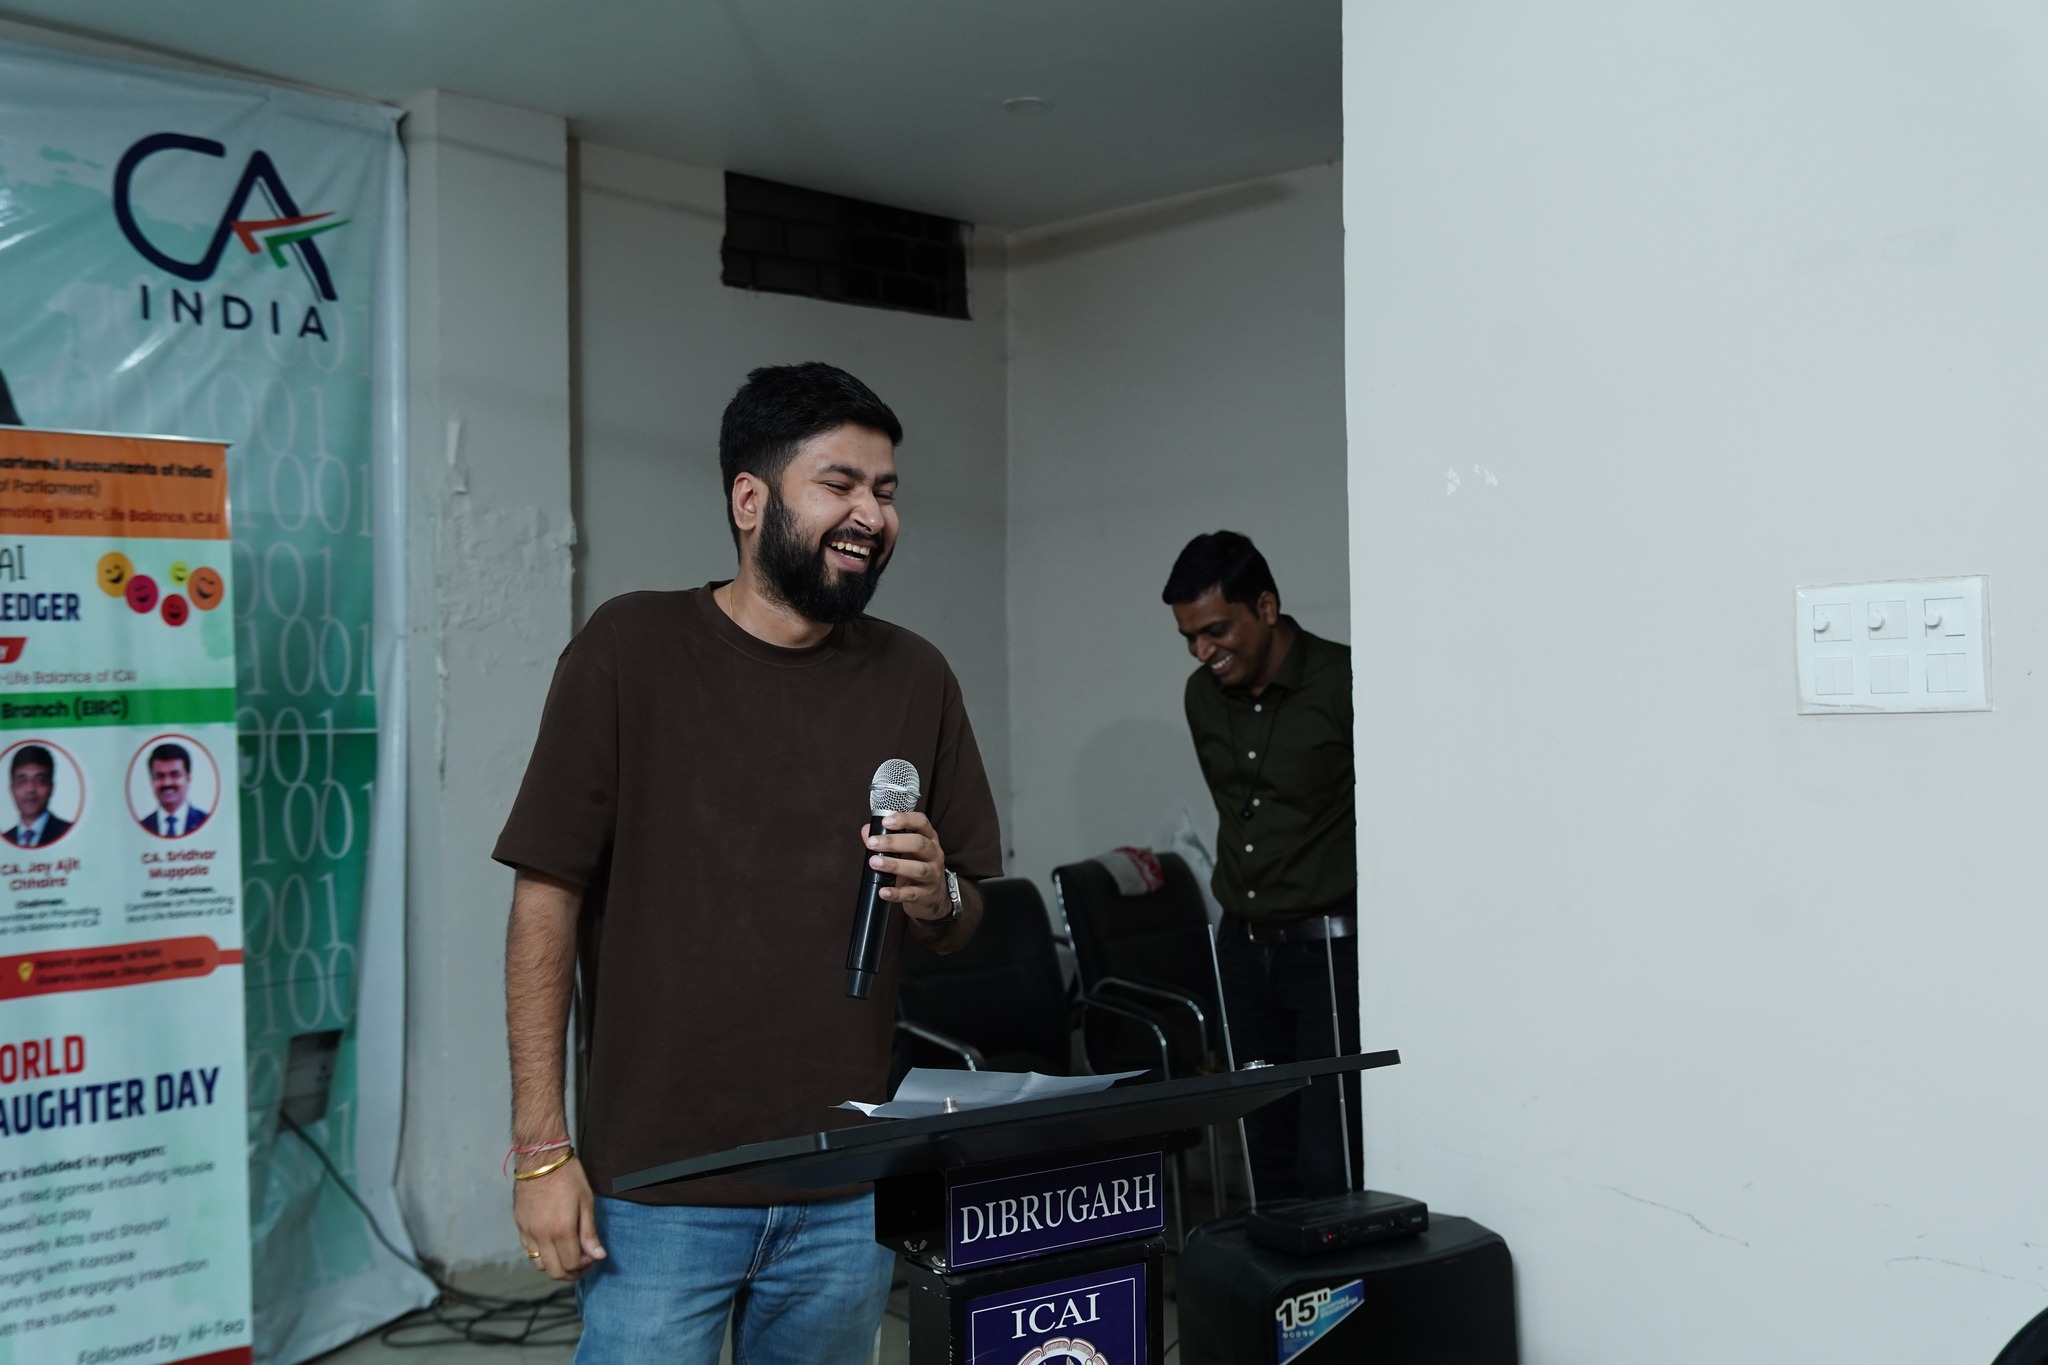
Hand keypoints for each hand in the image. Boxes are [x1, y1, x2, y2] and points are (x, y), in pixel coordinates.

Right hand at [512, 1154, 606, 1280]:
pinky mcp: (519, 1226)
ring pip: (539, 1265)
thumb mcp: (586, 1202)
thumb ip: (589, 1233)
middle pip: (554, 1271)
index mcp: (560, 1230)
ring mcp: (527, 1232)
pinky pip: (529, 1251)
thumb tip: (598, 1256)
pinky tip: (553, 1244)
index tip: (593, 1256)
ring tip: (568, 1254)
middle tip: (583, 1263)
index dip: (585, 1266)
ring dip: (555, 1266)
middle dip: (571, 1273)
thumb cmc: (568, 1176)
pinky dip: (542, 1255)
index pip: (571, 1265)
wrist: (541, 1158)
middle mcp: (541, 1236)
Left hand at [861, 811, 951, 921]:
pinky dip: (896, 893)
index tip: (885, 822)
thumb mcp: (905, 851)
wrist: (933, 897)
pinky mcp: (927, 895)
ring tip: (874, 863)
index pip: (922, 822)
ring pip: (918, 868)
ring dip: (894, 865)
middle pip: (919, 844)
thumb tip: (866, 831)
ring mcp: (933, 875)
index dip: (905, 819)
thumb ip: (885, 840)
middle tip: (872, 844)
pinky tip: (883, 891)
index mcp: (929, 839)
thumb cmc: (916, 866)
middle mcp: (934, 854)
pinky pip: (912, 894)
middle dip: (893, 842)